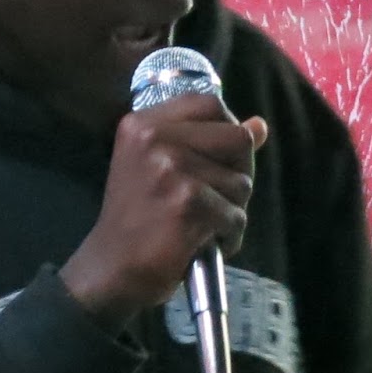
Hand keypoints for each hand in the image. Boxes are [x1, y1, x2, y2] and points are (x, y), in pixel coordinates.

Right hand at [61, 94, 268, 329]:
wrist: (111, 269)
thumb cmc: (138, 221)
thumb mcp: (160, 168)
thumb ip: (208, 142)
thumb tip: (260, 126)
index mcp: (143, 124)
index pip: (210, 103)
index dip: (229, 129)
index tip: (220, 160)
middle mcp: (153, 138)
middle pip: (237, 138)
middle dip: (239, 173)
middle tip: (216, 199)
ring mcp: (171, 169)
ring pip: (242, 183)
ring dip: (232, 211)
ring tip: (202, 225)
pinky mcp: (187, 204)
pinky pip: (236, 216)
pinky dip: (228, 237)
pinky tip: (204, 244)